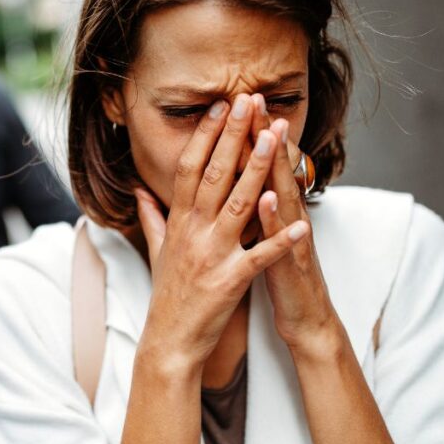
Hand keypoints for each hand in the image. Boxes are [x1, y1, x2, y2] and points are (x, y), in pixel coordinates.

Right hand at [134, 93, 310, 371]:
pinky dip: (281, 240)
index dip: (206, 136)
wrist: (169, 341)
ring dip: (258, 169)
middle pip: (213, 175)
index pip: (190, 169)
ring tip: (275, 138)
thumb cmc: (167, 297)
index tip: (220, 107)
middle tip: (248, 102)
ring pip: (238, 204)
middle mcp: (193, 233)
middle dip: (233, 137)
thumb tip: (139, 190)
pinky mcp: (230, 280)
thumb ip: (152, 217)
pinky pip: (260, 256)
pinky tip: (304, 223)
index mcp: (179, 223)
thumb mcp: (157, 251)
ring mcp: (211, 255)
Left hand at [246, 95, 339, 347]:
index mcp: (271, 210)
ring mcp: (293, 238)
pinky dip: (276, 219)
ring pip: (285, 195)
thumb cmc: (278, 276)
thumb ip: (247, 209)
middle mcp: (286, 217)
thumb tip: (233, 185)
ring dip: (278, 166)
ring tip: (269, 134)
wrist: (307, 318)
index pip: (256, 166)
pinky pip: (283, 239)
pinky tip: (268, 199)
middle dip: (263, 135)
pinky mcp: (293, 263)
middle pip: (274, 169)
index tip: (232, 103)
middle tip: (254, 98)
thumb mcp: (259, 238)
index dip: (245, 136)